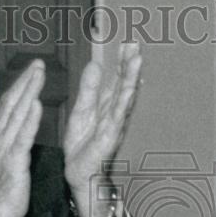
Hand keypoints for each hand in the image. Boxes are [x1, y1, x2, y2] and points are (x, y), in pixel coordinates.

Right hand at [0, 58, 44, 216]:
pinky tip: (36, 104)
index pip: (8, 106)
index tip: (31, 70)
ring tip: (39, 73)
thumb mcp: (3, 162)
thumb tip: (17, 130)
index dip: (20, 86)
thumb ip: (10, 144)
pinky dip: (30, 120)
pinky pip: (22, 139)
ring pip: (17, 115)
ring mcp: (4, 151)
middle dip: (26, 81)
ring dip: (29, 92)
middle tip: (38, 62)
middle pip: (12, 104)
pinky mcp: (13, 164)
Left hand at [63, 43, 141, 216]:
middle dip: (130, 64)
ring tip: (136, 60)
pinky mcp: (108, 138)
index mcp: (106, 105)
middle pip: (124, 84)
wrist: (79, 174)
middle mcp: (113, 114)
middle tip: (136, 44)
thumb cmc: (82, 146)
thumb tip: (95, 63)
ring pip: (124, 98)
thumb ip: (89, 89)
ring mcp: (113, 126)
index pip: (117, 79)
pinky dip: (123, 103)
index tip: (129, 42)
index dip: (123, 61)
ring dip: (131, 79)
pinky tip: (128, 89)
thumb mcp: (82, 111)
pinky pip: (116, 117)